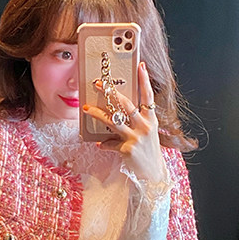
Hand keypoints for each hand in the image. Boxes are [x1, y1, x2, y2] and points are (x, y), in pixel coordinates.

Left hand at [83, 62, 167, 183]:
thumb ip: (136, 121)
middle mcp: (144, 126)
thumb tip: (117, 112)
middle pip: (125, 104)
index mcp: (151, 119)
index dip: (145, 80)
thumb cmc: (148, 151)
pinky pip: (109, 144)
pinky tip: (100, 145)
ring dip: (97, 114)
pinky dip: (104, 144)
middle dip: (110, 92)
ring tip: (86, 108)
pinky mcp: (127, 149)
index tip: (141, 66)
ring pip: (112, 121)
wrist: (153, 173)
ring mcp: (136, 137)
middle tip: (98, 83)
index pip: (148, 96)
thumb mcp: (147, 133)